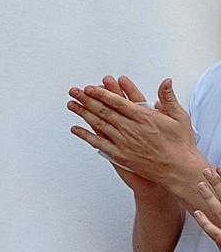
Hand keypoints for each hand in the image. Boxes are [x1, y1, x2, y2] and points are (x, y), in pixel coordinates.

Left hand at [69, 75, 206, 200]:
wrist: (179, 169)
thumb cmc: (181, 144)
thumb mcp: (179, 117)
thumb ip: (169, 98)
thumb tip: (166, 81)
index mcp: (145, 117)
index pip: (118, 102)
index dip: (102, 94)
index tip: (90, 87)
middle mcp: (131, 129)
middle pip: (104, 111)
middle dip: (87, 99)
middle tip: (74, 91)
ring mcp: (124, 142)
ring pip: (99, 125)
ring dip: (83, 113)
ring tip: (71, 104)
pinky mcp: (120, 155)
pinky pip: (99, 144)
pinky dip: (86, 136)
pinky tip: (75, 129)